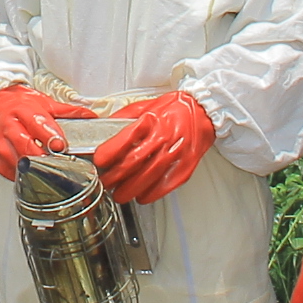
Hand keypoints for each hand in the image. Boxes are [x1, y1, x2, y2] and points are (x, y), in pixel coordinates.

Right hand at [0, 84, 93, 178]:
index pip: (37, 124)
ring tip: (51, 169)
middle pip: (27, 147)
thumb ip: (68, 111)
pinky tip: (36, 172)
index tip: (61, 145)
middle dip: (46, 157)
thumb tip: (90, 116)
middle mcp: (10, 128)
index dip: (50, 136)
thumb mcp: (45, 103)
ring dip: (37, 169)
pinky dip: (27, 176)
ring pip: (20, 164)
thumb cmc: (21, 105)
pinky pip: (14, 174)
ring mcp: (2, 145)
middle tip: (60, 161)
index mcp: (22, 111)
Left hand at [92, 91, 214, 204]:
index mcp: (150, 121)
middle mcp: (162, 138)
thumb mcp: (144, 106)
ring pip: (147, 178)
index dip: (108, 153)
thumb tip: (104, 128)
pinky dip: (151, 194)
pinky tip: (141, 196)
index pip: (124, 140)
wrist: (203, 112)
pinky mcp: (185, 167)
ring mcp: (175, 154)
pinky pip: (165, 185)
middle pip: (133, 163)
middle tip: (106, 182)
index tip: (99, 161)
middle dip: (114, 177)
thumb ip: (124, 118)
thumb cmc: (173, 109)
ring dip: (129, 190)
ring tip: (119, 194)